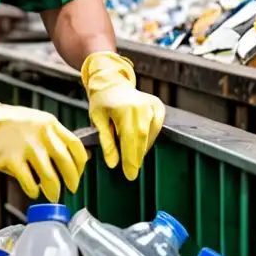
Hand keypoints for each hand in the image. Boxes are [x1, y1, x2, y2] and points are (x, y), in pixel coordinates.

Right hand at [0, 88, 87, 201]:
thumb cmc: (14, 125)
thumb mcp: (39, 122)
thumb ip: (55, 137)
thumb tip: (75, 159)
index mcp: (51, 124)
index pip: (75, 146)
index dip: (81, 164)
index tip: (79, 173)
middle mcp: (42, 135)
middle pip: (66, 162)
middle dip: (72, 180)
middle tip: (72, 189)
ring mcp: (27, 147)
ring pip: (49, 176)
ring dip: (54, 190)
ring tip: (53, 195)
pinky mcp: (12, 159)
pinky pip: (29, 181)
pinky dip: (33, 190)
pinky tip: (33, 191)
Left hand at [81, 52, 165, 180]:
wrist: (112, 81)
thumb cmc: (102, 101)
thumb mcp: (98, 120)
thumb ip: (106, 142)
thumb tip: (113, 163)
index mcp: (125, 109)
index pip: (129, 139)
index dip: (130, 158)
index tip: (129, 174)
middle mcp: (141, 106)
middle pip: (142, 138)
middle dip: (136, 157)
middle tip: (131, 172)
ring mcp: (151, 104)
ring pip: (150, 134)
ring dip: (142, 149)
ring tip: (133, 159)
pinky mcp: (157, 105)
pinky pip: (156, 127)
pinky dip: (149, 138)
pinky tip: (140, 144)